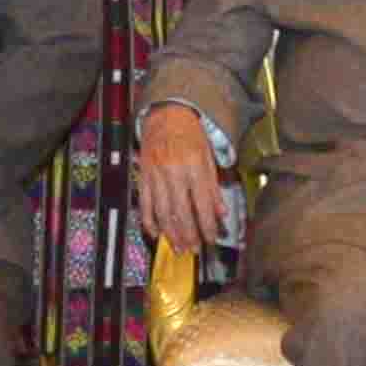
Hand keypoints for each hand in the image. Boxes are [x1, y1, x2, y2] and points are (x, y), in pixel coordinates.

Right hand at [134, 112, 231, 263]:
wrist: (166, 115)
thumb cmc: (191, 135)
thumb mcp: (208, 157)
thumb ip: (214, 187)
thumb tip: (221, 213)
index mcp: (193, 166)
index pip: (202, 203)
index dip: (207, 225)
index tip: (211, 239)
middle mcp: (174, 172)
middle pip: (181, 212)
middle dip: (188, 234)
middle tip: (194, 250)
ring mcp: (156, 175)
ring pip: (162, 212)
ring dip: (171, 233)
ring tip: (178, 247)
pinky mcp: (143, 176)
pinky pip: (145, 204)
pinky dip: (149, 221)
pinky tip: (156, 233)